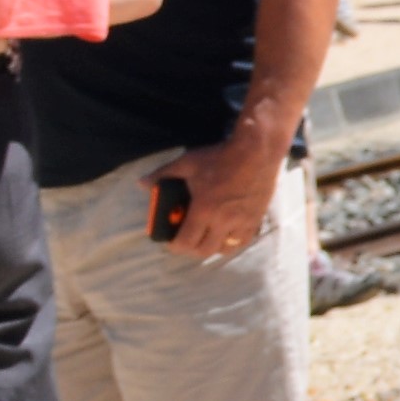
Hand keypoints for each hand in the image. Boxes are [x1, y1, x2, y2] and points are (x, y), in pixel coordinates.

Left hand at [166, 129, 287, 263]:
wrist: (258, 150)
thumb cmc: (221, 157)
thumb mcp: (188, 163)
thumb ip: (163, 175)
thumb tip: (141, 183)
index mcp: (204, 210)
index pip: (186, 242)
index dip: (175, 246)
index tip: (171, 240)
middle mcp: (223, 220)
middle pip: (205, 250)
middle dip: (192, 248)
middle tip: (188, 239)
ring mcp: (242, 221)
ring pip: (225, 248)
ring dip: (213, 245)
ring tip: (208, 236)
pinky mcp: (256, 217)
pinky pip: (243, 240)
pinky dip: (232, 241)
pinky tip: (228, 232)